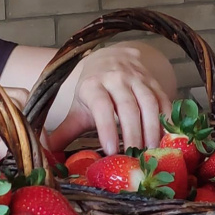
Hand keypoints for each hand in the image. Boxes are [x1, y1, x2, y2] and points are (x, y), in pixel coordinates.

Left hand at [47, 45, 171, 154]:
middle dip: (132, 133)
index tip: (112, 151)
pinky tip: (167, 138)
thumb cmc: (93, 91)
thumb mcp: (78, 108)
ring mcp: (137, 78)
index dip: (107, 128)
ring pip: (148, 103)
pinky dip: (167, 119)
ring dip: (152, 128)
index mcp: (92, 85)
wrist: (111, 58)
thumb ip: (65, 131)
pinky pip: (164, 100)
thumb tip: (47, 151)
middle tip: (135, 156)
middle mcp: (115, 78)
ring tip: (153, 151)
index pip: (101, 106)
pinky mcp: (154, 82)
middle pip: (127, 107)